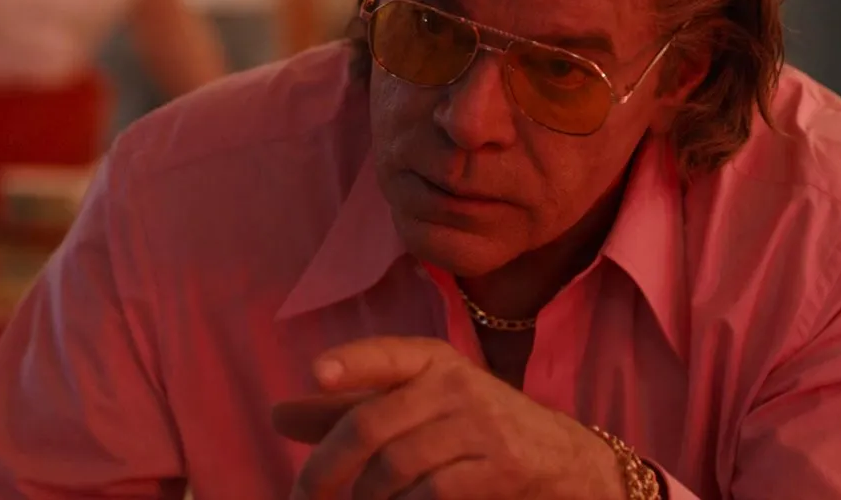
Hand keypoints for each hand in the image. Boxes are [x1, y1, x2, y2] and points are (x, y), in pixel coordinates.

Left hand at [269, 337, 624, 499]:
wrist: (561, 460)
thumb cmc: (469, 430)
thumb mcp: (414, 409)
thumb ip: (347, 412)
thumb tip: (278, 415)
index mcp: (430, 361)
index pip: (387, 355)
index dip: (352, 363)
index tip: (318, 374)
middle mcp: (456, 384)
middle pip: (372, 423)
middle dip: (325, 467)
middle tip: (302, 497)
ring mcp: (482, 424)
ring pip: (396, 466)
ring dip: (367, 498)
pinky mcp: (502, 466)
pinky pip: (433, 493)